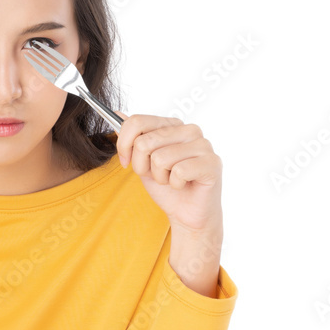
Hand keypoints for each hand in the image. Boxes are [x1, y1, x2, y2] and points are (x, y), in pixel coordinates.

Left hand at [114, 111, 223, 236]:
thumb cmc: (167, 187)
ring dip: (160, 177)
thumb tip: (117, 114)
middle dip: (142, 166)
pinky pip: (179, 171)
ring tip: (172, 180)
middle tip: (156, 176)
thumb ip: (133, 139)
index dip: (124, 144)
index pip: (138, 121)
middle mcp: (189, 130)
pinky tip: (184, 185)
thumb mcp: (142, 161)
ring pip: (160, 158)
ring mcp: (203, 145)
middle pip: (144, 142)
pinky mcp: (212, 163)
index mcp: (173, 125)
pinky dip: (175, 184)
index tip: (125, 161)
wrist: (187, 214)